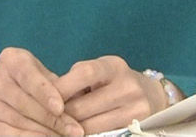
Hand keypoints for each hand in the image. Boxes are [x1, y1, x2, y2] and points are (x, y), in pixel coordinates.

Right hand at [0, 47, 83, 136]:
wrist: (4, 100)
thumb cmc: (33, 87)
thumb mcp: (45, 81)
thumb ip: (59, 89)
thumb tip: (77, 106)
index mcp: (11, 59)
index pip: (28, 76)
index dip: (45, 93)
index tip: (61, 108)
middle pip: (23, 101)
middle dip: (52, 119)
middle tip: (73, 131)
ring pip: (16, 119)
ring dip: (43, 132)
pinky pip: (5, 133)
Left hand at [54, 55, 168, 134]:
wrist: (151, 95)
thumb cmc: (114, 80)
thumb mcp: (100, 70)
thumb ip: (77, 78)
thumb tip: (50, 97)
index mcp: (114, 66)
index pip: (84, 73)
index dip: (62, 88)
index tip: (44, 99)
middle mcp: (127, 86)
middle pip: (83, 106)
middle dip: (61, 114)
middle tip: (45, 119)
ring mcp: (134, 108)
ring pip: (89, 126)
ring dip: (70, 128)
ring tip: (57, 127)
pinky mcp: (135, 126)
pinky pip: (101, 135)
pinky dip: (84, 134)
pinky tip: (75, 132)